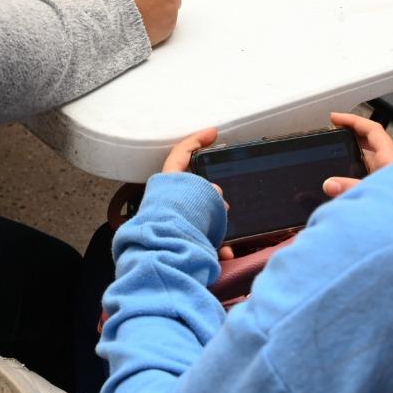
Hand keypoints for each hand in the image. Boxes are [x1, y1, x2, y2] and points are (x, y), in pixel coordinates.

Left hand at [161, 127, 233, 259]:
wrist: (165, 259)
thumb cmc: (176, 225)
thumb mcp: (198, 197)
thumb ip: (208, 191)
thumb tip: (217, 194)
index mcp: (169, 183)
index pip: (181, 153)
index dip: (198, 140)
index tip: (214, 133)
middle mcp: (169, 201)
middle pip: (194, 188)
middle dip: (213, 195)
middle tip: (225, 201)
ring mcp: (174, 221)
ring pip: (201, 215)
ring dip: (217, 222)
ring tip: (227, 231)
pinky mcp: (180, 241)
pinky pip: (203, 240)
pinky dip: (216, 246)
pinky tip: (226, 253)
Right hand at [320, 112, 392, 197]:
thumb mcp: (375, 194)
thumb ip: (350, 189)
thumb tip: (329, 184)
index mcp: (391, 159)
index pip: (372, 130)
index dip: (353, 121)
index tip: (336, 118)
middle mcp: (391, 166)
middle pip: (369, 144)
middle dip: (349, 137)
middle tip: (331, 135)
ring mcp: (389, 178)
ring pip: (368, 161)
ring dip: (351, 157)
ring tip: (332, 157)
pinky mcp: (386, 192)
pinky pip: (368, 176)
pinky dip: (354, 174)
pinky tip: (342, 182)